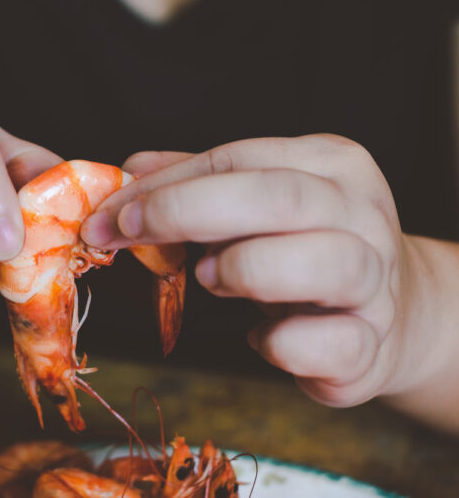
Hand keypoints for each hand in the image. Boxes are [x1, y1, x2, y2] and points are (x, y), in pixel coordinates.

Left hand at [82, 134, 422, 407]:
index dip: (165, 187)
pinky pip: (328, 343)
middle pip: (277, 197)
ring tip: (210, 278)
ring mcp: (376, 281)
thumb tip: (130, 167)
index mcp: (330, 165)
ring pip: (318, 261)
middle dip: (185, 212)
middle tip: (130, 234)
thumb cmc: (309, 250)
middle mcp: (362, 214)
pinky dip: (280, 344)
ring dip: (244, 269)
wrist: (395, 316)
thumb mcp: (260, 202)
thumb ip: (199, 182)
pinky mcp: (371, 345)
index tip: (110, 213)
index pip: (237, 160)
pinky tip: (261, 339)